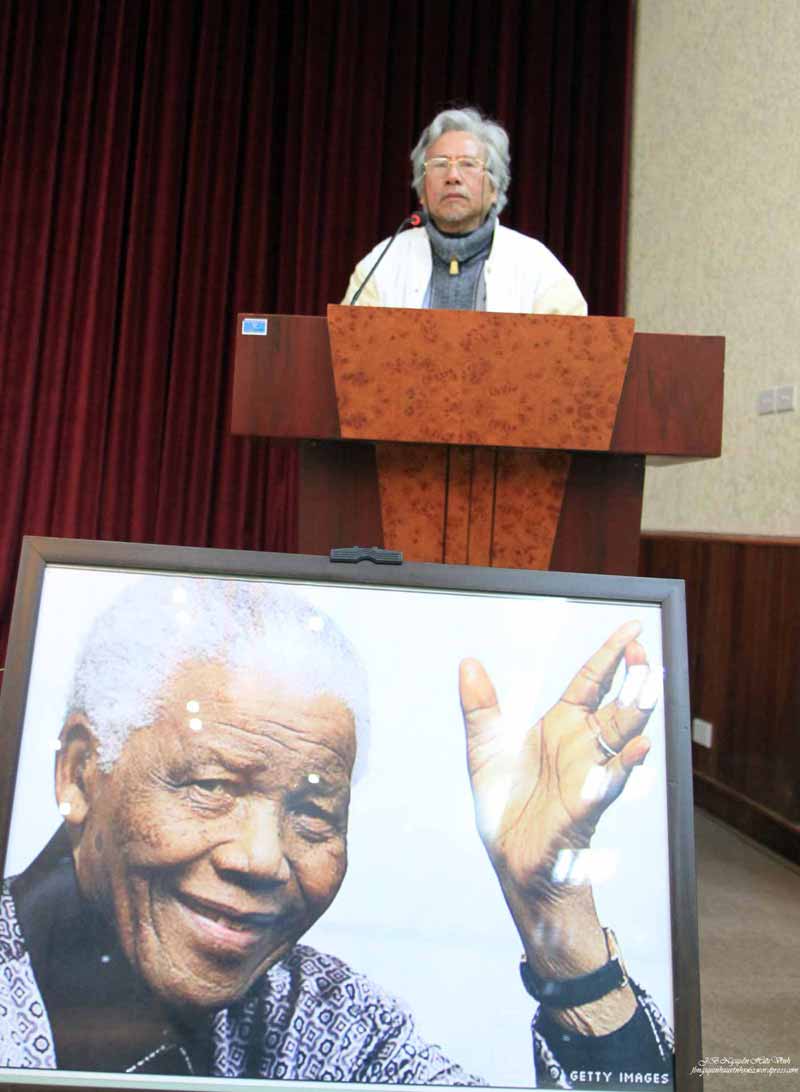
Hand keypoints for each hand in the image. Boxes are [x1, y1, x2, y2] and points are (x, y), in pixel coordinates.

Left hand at [459, 621, 659, 1026]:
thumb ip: (480, 707)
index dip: (611, 655)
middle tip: (642, 651)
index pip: (593, 680)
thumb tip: (468, 663)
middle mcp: (582, 744)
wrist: (511, 859)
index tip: (632, 630)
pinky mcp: (585, 805)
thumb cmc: (505, 804)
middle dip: (632, 677)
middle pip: (618, 702)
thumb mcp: (484, 748)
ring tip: (648, 683)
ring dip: (638, 711)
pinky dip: (627, 764)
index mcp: (561, 725)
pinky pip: (611, 781)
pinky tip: (640, 747)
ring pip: (624, 736)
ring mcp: (589, 772)